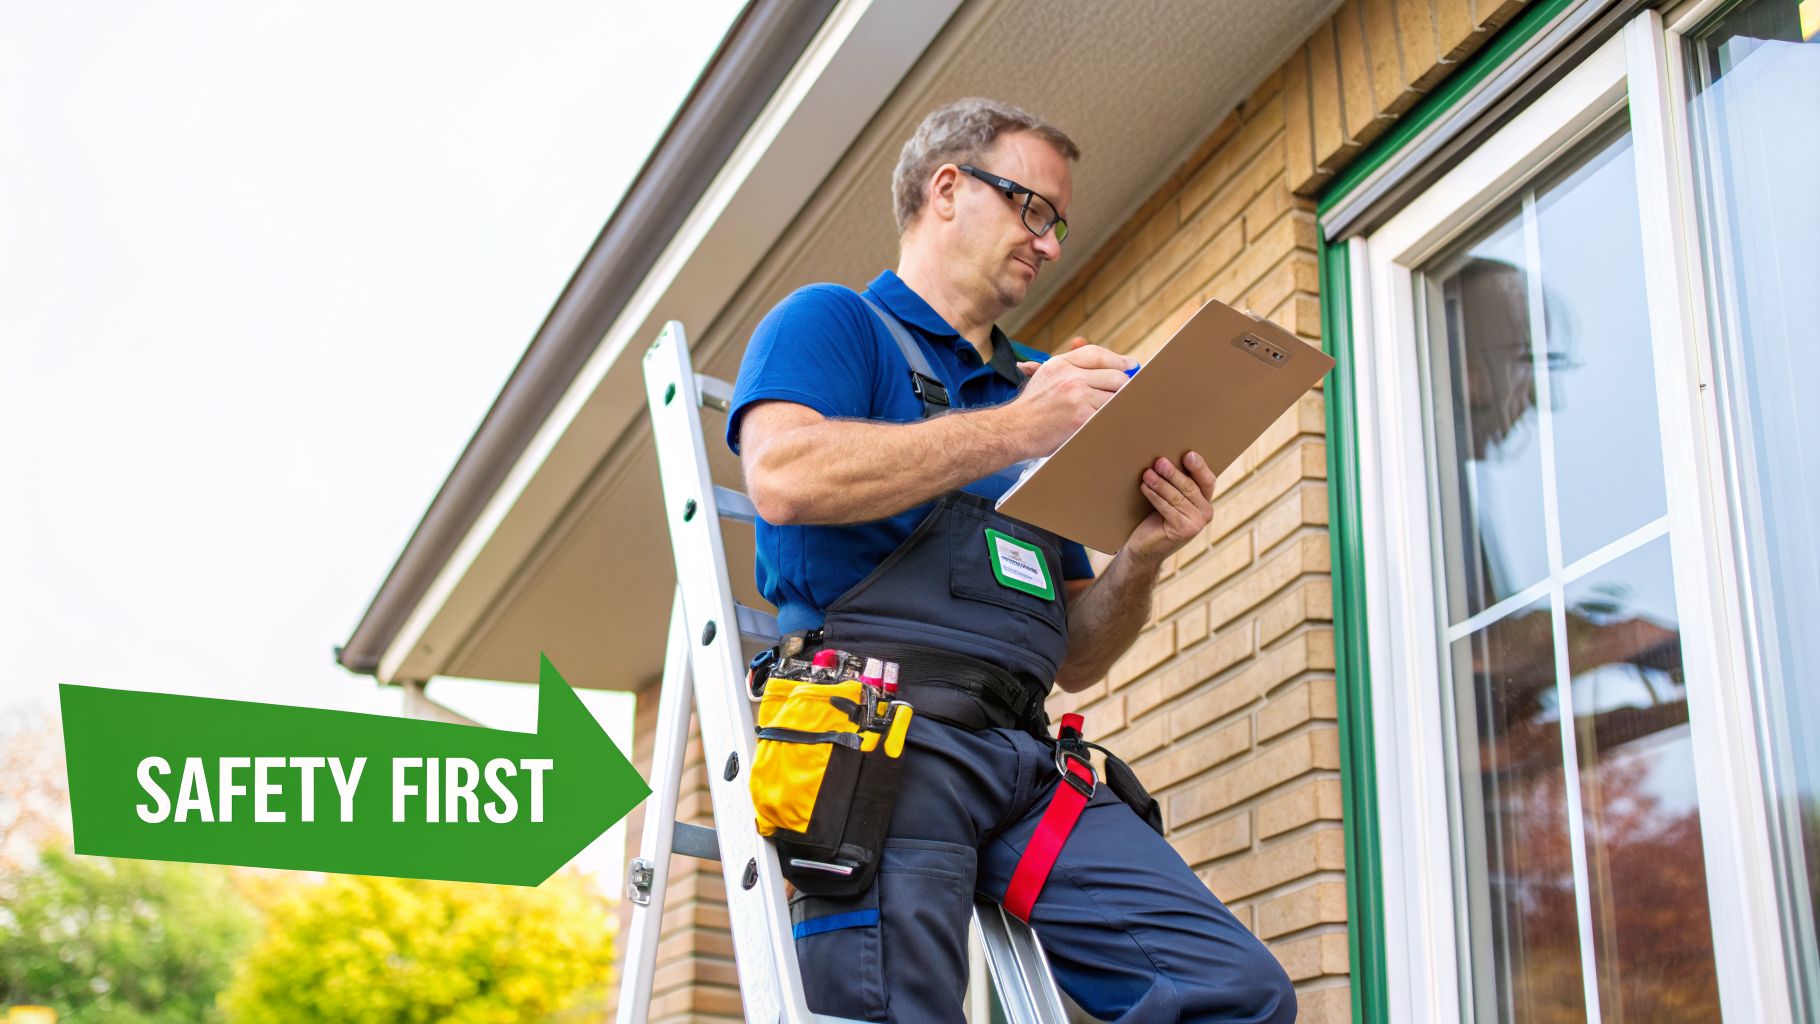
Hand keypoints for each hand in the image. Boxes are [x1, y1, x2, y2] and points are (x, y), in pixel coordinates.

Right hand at [1011, 336, 1134, 458]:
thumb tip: (1091, 353)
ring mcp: (1077, 396)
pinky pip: (1109, 415)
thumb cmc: (1030, 408)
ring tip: (1110, 413)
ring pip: (1116, 398)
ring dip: (1117, 406)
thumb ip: (1068, 366)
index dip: (1118, 360)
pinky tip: (1106, 424)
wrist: (1013, 430)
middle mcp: (1070, 376)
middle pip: (1115, 376)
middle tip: (1125, 395)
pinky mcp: (1082, 418)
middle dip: (1124, 387)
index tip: (1130, 366)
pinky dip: (1111, 421)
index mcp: (1060, 364)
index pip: (1097, 354)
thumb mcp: (1044, 376)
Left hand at [1122, 452, 1216, 566]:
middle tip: (1159, 461)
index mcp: (1205, 501)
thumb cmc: (1155, 518)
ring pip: (1177, 497)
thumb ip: (1176, 483)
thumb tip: (1166, 458)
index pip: (1207, 480)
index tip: (1188, 454)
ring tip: (1147, 473)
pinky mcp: (1185, 530)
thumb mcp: (1169, 499)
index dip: (1199, 467)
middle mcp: (1206, 512)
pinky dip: (1155, 496)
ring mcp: (1197, 523)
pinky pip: (1167, 508)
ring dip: (1160, 483)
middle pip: (1190, 487)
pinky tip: (1144, 487)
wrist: (1145, 548)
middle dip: (1173, 473)